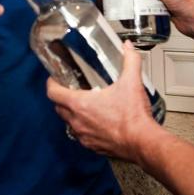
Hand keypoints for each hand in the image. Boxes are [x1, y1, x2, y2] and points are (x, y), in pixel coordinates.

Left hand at [47, 42, 162, 161]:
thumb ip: (130, 60)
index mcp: (81, 104)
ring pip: (69, 123)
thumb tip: (127, 48)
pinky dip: (84, 128)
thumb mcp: (132, 81)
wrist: (142, 142)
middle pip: (58, 108)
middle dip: (61, 98)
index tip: (54, 79)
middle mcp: (78, 122)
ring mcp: (84, 136)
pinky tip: (97, 122)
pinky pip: (81, 136)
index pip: (53, 93)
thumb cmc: (133, 117)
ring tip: (85, 105)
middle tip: (70, 90)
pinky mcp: (93, 147)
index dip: (51, 84)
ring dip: (73, 114)